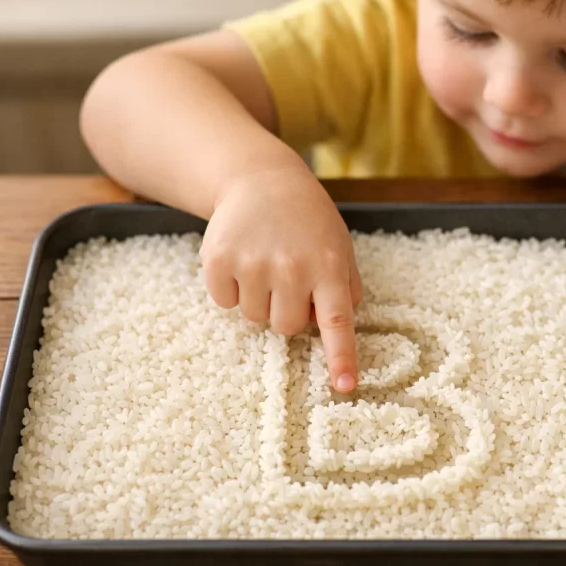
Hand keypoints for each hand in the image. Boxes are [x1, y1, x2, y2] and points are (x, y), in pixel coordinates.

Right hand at [201, 164, 361, 392]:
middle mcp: (292, 268)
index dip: (341, 357)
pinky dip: (231, 289)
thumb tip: (332, 327)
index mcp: (329, 267)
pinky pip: (224, 302)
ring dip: (260, 299)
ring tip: (265, 264)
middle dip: (287, 312)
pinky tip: (241, 259)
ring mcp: (254, 264)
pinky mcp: (219, 260)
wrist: (260, 178)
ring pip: (255, 319)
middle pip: (287, 328)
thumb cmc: (307, 221)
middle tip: (287, 279)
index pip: (337, 322)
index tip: (344, 387)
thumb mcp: (340, 246)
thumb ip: (346, 288)